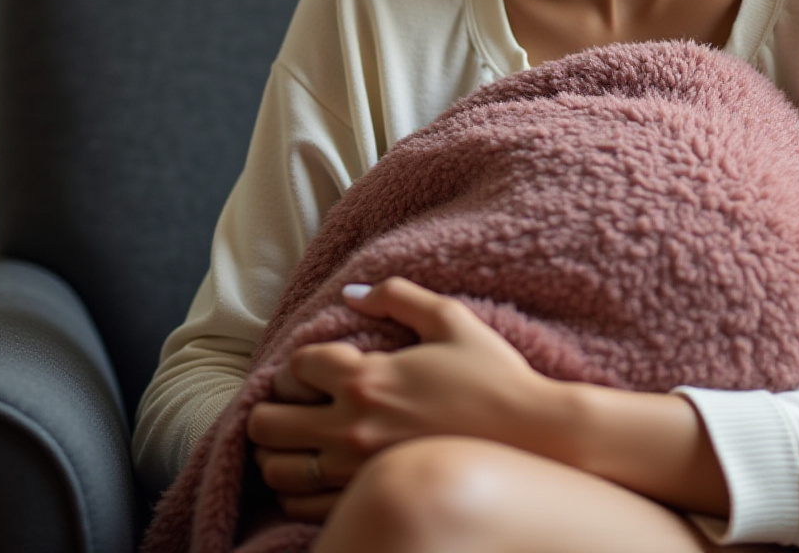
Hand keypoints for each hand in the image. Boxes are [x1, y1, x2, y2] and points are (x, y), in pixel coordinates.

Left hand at [247, 278, 556, 520]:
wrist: (533, 436)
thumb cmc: (494, 376)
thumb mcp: (451, 320)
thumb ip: (398, 297)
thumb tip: (353, 293)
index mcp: (367, 377)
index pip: (293, 368)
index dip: (297, 367)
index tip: (315, 372)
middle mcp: (352, 425)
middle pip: (266, 422)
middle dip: (271, 410)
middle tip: (292, 408)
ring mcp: (356, 469)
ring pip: (277, 468)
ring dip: (279, 452)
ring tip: (299, 443)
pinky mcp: (368, 497)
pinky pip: (301, 505)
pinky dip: (297, 490)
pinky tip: (316, 474)